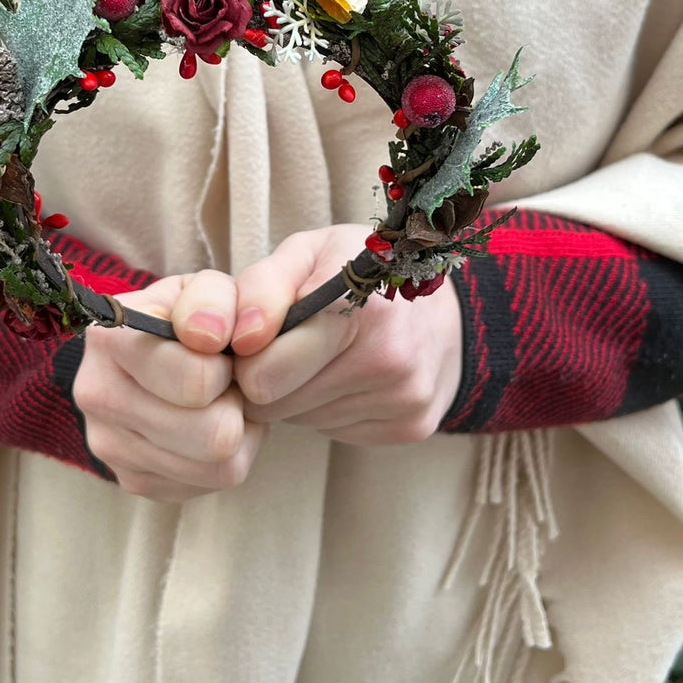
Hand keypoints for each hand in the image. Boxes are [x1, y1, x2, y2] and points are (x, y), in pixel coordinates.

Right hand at [72, 269, 267, 502]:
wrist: (160, 349)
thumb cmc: (191, 317)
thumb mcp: (207, 288)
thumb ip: (213, 300)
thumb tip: (207, 337)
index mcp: (111, 337)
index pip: (196, 382)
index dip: (226, 368)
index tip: (218, 352)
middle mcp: (97, 394)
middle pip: (213, 437)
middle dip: (235, 406)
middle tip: (227, 383)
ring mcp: (108, 444)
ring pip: (217, 468)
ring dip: (236, 434)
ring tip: (219, 402)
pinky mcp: (131, 479)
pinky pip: (207, 486)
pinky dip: (220, 459)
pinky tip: (204, 425)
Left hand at [229, 224, 463, 443]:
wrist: (443, 299)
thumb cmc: (360, 270)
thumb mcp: (308, 251)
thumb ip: (260, 287)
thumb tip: (239, 340)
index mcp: (359, 307)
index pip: (265, 372)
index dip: (246, 357)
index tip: (255, 338)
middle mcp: (389, 359)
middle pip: (276, 404)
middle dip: (267, 378)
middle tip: (285, 346)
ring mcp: (404, 399)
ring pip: (302, 421)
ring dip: (298, 393)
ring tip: (321, 355)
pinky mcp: (411, 426)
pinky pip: (333, 431)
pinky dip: (327, 407)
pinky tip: (347, 374)